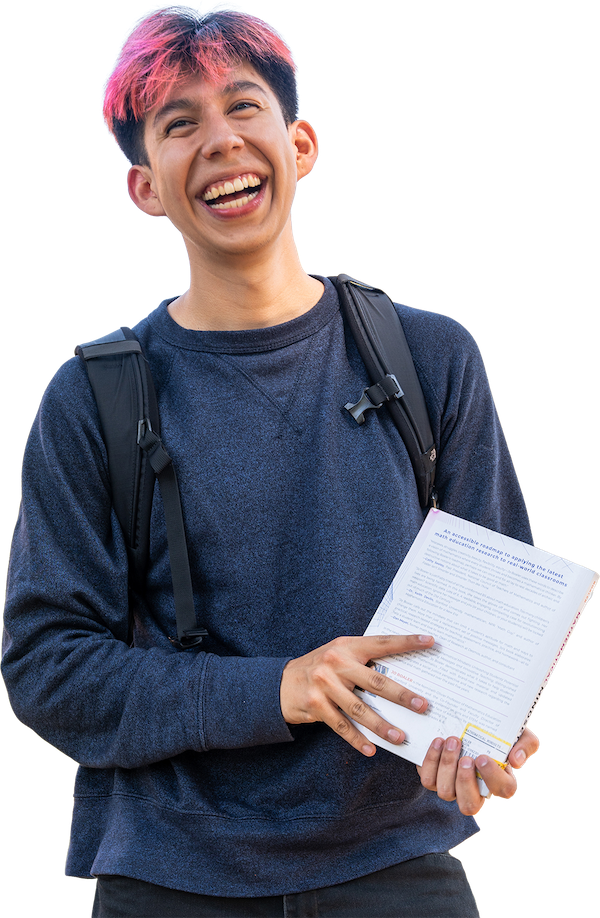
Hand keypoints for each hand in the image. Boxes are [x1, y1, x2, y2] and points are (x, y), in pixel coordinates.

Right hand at [280, 634, 433, 755]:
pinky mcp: (315, 705)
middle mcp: (336, 662)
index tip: (429, 641)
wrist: (280, 684)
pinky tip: (371, 749)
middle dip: (402, 695)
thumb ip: (362, 659)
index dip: (406, 642)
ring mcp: (324, 684)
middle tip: (423, 706)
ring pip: (360, 709)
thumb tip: (399, 672)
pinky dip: (357, 739)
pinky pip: (341, 726)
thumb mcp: (338, 654)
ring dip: (382, 725)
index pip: (381, 643)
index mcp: (347, 646)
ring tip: (400, 737)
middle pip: (375, 681)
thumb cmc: (319, 668)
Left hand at [417, 726, 540, 814]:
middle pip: (469, 805)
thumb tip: (516, 761)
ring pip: (445, 792)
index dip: (493, 777)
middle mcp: (475, 790)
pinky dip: (431, 761)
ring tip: (451, 741)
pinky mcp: (434, 777)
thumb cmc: (497, 731)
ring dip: (446, 766)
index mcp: (500, 781)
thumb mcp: (518, 733)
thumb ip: (526, 744)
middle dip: (465, 781)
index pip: (504, 790)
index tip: (483, 757)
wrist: (468, 720)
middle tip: (465, 757)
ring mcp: (452, 787)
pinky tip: (438, 741)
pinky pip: (428, 779)